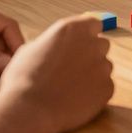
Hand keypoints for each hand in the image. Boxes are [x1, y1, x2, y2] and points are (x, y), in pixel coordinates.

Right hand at [0, 15, 113, 132]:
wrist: (29, 109)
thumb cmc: (24, 78)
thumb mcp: (32, 48)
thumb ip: (52, 42)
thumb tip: (57, 46)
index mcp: (73, 28)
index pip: (94, 23)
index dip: (87, 34)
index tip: (81, 43)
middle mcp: (92, 43)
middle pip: (101, 44)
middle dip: (91, 54)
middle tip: (73, 68)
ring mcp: (102, 66)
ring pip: (104, 66)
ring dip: (93, 74)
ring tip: (70, 87)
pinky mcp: (107, 88)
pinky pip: (105, 87)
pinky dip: (95, 93)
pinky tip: (75, 100)